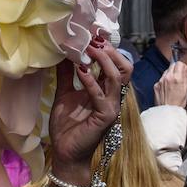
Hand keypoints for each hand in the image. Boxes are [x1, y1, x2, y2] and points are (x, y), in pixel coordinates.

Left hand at [48, 36, 131, 185]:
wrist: (65, 153)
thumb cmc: (67, 126)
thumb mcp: (64, 94)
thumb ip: (66, 75)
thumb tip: (62, 53)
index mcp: (104, 90)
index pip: (114, 65)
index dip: (106, 49)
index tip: (93, 34)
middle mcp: (112, 96)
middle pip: (124, 67)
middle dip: (111, 51)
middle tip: (94, 39)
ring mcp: (111, 106)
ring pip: (117, 77)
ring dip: (104, 60)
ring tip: (90, 48)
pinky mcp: (105, 116)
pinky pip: (100, 94)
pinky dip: (91, 79)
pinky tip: (81, 70)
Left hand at [153, 60, 186, 107]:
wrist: (167, 113)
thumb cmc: (178, 104)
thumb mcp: (186, 90)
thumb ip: (185, 76)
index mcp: (177, 78)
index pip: (179, 63)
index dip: (183, 66)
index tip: (184, 69)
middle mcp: (167, 77)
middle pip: (172, 65)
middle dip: (176, 68)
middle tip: (180, 75)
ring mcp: (160, 81)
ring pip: (166, 71)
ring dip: (170, 73)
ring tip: (174, 83)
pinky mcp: (156, 85)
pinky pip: (161, 78)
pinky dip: (164, 80)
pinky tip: (167, 88)